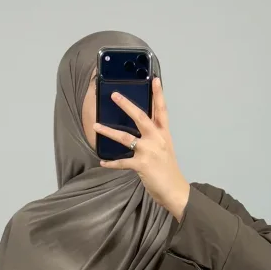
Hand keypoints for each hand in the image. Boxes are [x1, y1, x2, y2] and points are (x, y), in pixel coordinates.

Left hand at [94, 77, 189, 220]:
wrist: (175, 190)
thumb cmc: (168, 170)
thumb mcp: (165, 149)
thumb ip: (155, 137)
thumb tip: (141, 130)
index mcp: (164, 134)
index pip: (161, 111)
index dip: (158, 95)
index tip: (154, 80)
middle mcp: (157, 139)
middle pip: (141, 117)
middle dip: (127, 105)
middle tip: (115, 95)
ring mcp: (149, 151)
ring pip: (125, 137)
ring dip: (109, 131)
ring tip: (96, 126)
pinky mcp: (141, 165)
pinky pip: (122, 162)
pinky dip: (111, 163)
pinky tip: (103, 163)